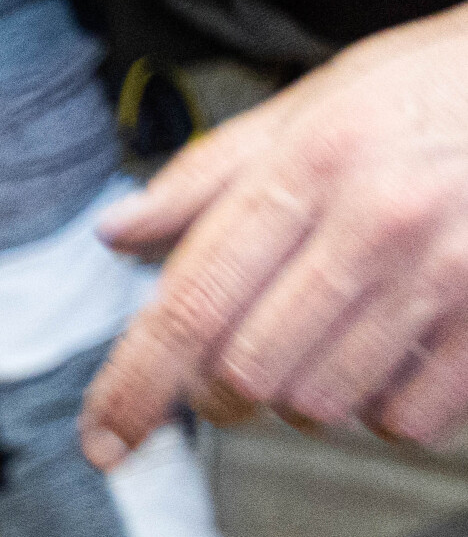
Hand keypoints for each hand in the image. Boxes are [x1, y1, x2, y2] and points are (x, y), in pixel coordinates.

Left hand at [82, 2, 467, 460]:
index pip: (190, 306)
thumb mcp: (316, 104)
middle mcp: (377, 220)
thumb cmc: (431, 92)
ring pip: (322, 406)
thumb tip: (115, 232)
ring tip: (331, 341)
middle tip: (241, 364)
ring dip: (306, 398)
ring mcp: (448, 273)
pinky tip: (396, 358)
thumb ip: (209, 175)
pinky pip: (406, 421)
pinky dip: (385, 411)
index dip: (134, 388)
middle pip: (246, 374)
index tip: (104, 444)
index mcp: (311, 164)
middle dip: (224, 392)